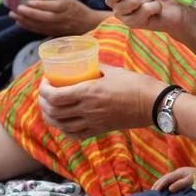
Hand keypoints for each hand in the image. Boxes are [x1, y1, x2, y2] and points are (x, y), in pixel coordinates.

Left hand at [10, 0, 107, 35]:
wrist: (88, 24)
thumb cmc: (75, 8)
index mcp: (67, 6)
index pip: (54, 6)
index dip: (41, 5)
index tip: (29, 2)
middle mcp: (63, 18)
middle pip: (45, 18)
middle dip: (29, 14)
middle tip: (16, 9)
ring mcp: (59, 28)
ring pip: (41, 26)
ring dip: (25, 21)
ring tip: (13, 15)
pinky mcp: (55, 34)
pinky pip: (40, 31)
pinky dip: (29, 27)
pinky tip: (19, 22)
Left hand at [38, 64, 162, 139]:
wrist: (152, 104)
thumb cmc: (135, 84)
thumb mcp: (112, 70)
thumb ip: (97, 66)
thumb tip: (86, 61)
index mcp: (89, 92)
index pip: (55, 96)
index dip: (43, 90)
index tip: (45, 81)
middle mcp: (88, 110)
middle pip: (54, 112)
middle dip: (43, 103)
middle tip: (44, 93)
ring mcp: (93, 123)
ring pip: (61, 126)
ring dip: (50, 117)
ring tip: (48, 107)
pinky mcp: (100, 130)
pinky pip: (75, 135)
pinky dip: (64, 129)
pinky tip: (63, 123)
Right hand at [152, 166, 195, 191]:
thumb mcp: (191, 180)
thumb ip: (180, 184)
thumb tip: (170, 189)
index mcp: (179, 172)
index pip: (166, 179)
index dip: (160, 185)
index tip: (154, 192)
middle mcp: (178, 172)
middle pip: (165, 178)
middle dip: (157, 184)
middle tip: (151, 193)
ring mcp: (180, 174)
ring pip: (167, 179)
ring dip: (161, 184)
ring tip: (155, 192)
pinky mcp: (183, 177)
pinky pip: (171, 181)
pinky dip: (165, 185)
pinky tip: (164, 190)